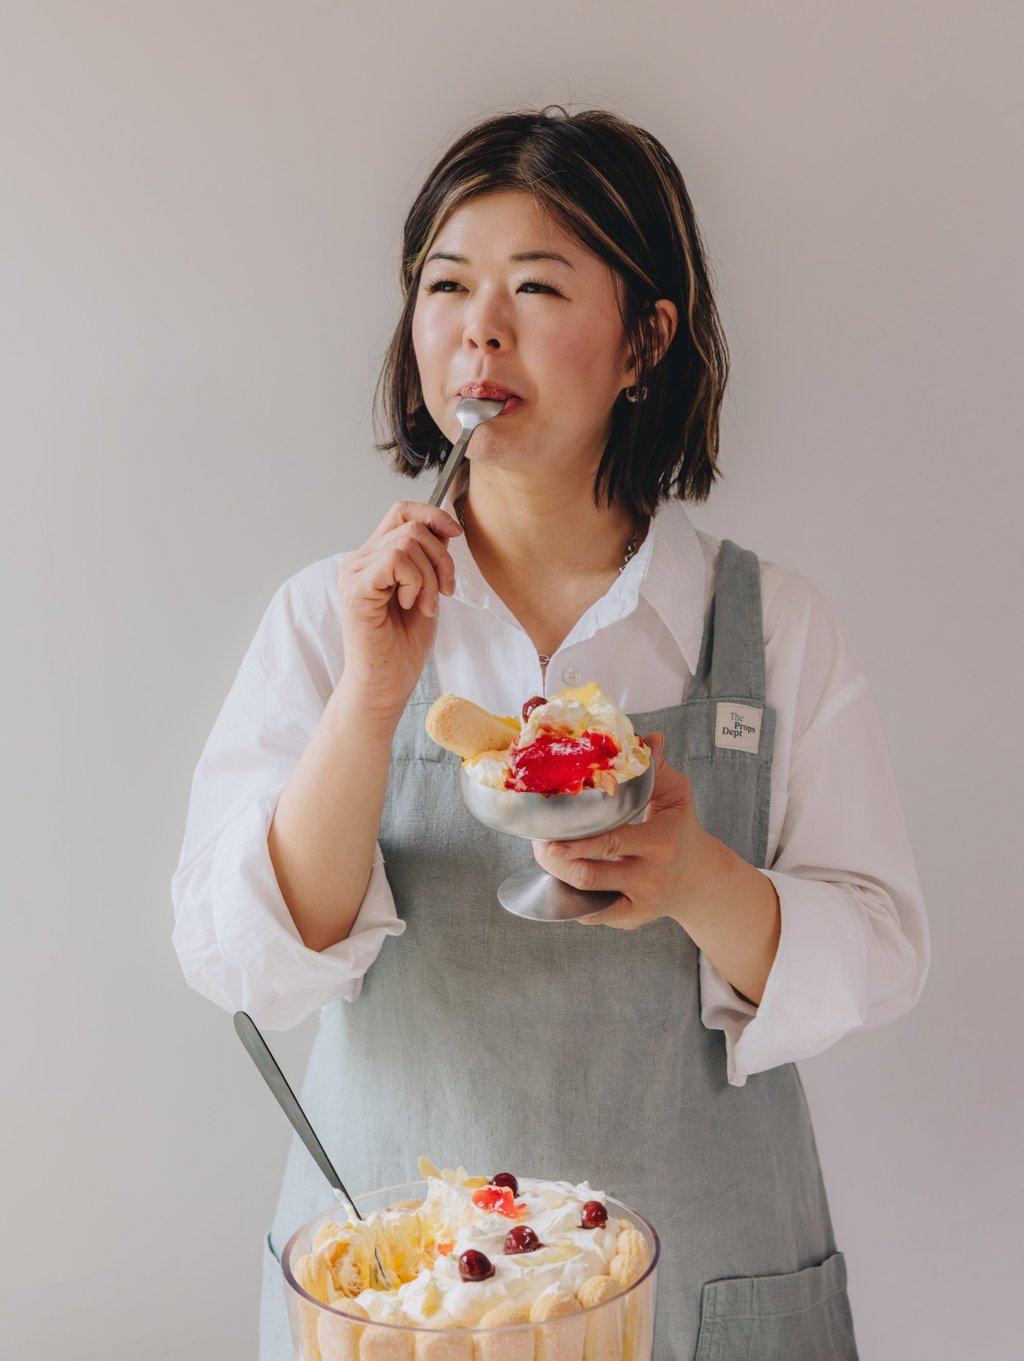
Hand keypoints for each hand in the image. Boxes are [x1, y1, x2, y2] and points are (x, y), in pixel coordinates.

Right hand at [335, 501, 461, 725]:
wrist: (386, 685)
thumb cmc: (403, 645)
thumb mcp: (427, 591)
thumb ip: (430, 559)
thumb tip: (446, 527)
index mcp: (373, 557)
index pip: (401, 511)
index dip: (432, 515)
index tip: (455, 536)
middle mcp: (358, 560)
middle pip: (411, 526)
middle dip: (441, 558)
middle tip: (443, 593)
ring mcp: (354, 573)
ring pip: (407, 541)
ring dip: (430, 576)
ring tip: (424, 605)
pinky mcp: (356, 589)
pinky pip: (396, 561)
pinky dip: (415, 583)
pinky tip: (410, 605)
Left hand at [531, 732, 733, 929]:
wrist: (698, 879)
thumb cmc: (680, 829)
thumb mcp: (675, 795)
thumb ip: (656, 767)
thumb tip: (646, 736)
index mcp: (660, 842)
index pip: (611, 841)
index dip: (576, 839)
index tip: (549, 829)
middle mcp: (650, 876)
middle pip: (590, 875)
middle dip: (557, 859)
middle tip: (539, 842)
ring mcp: (640, 903)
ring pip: (587, 896)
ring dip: (559, 876)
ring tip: (545, 855)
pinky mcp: (631, 919)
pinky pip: (592, 914)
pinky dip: (572, 898)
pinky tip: (562, 878)